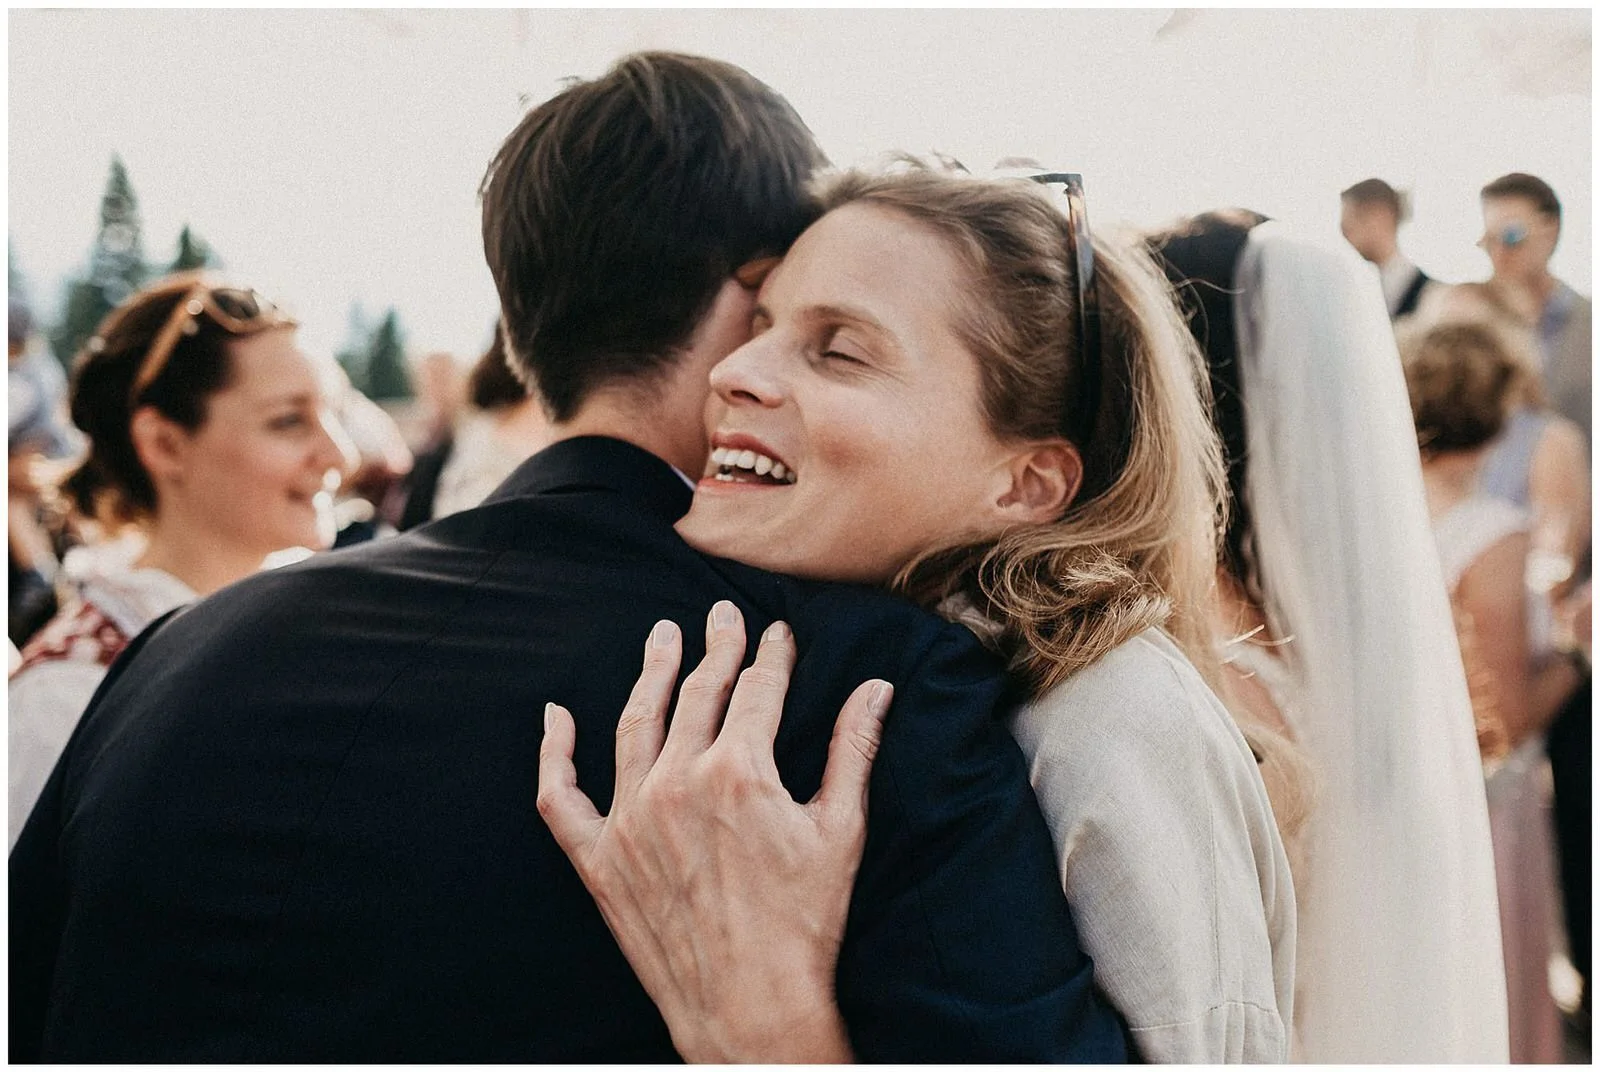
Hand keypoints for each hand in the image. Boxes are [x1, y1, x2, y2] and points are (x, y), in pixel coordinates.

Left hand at [538, 600, 891, 1062]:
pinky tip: (556, 717)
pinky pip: (561, 797)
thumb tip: (875, 688)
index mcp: (738, 770)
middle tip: (721, 614)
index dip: (771, 655)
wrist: (750, 1008)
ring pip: (634, 724)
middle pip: (696, 694)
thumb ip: (853, 750)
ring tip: (660, 638)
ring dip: (649, 674)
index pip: (756, 689)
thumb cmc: (804, 925)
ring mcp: (629, 818)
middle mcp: (675, 782)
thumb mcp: (840, 831)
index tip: (777, 633)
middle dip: (715, 648)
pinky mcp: (598, 859)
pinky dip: (554, 753)